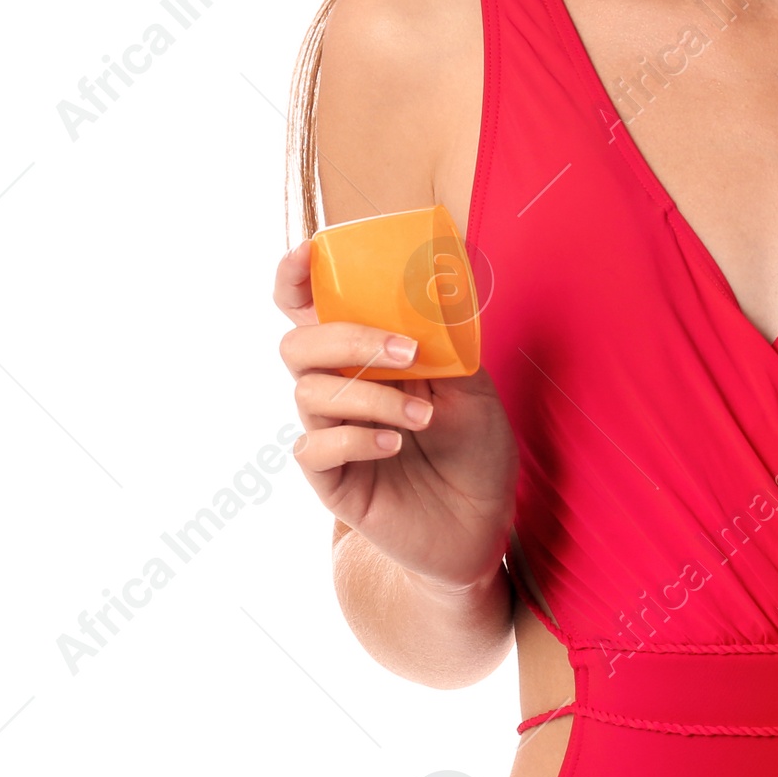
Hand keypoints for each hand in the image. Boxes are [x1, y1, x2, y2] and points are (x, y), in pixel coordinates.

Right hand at [274, 238, 519, 593]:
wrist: (482, 524)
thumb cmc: (475, 446)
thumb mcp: (471, 383)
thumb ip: (443, 342)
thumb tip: (431, 292)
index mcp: (367, 355)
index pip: (309, 308)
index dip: (295, 277)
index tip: (308, 251)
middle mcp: (341, 389)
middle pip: (298, 344)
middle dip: (348, 339)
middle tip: (407, 355)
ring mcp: (332, 434)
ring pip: (311, 393)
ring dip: (372, 397)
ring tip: (424, 419)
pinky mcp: (332, 481)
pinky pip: (314, 448)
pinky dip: (355, 439)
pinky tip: (394, 446)